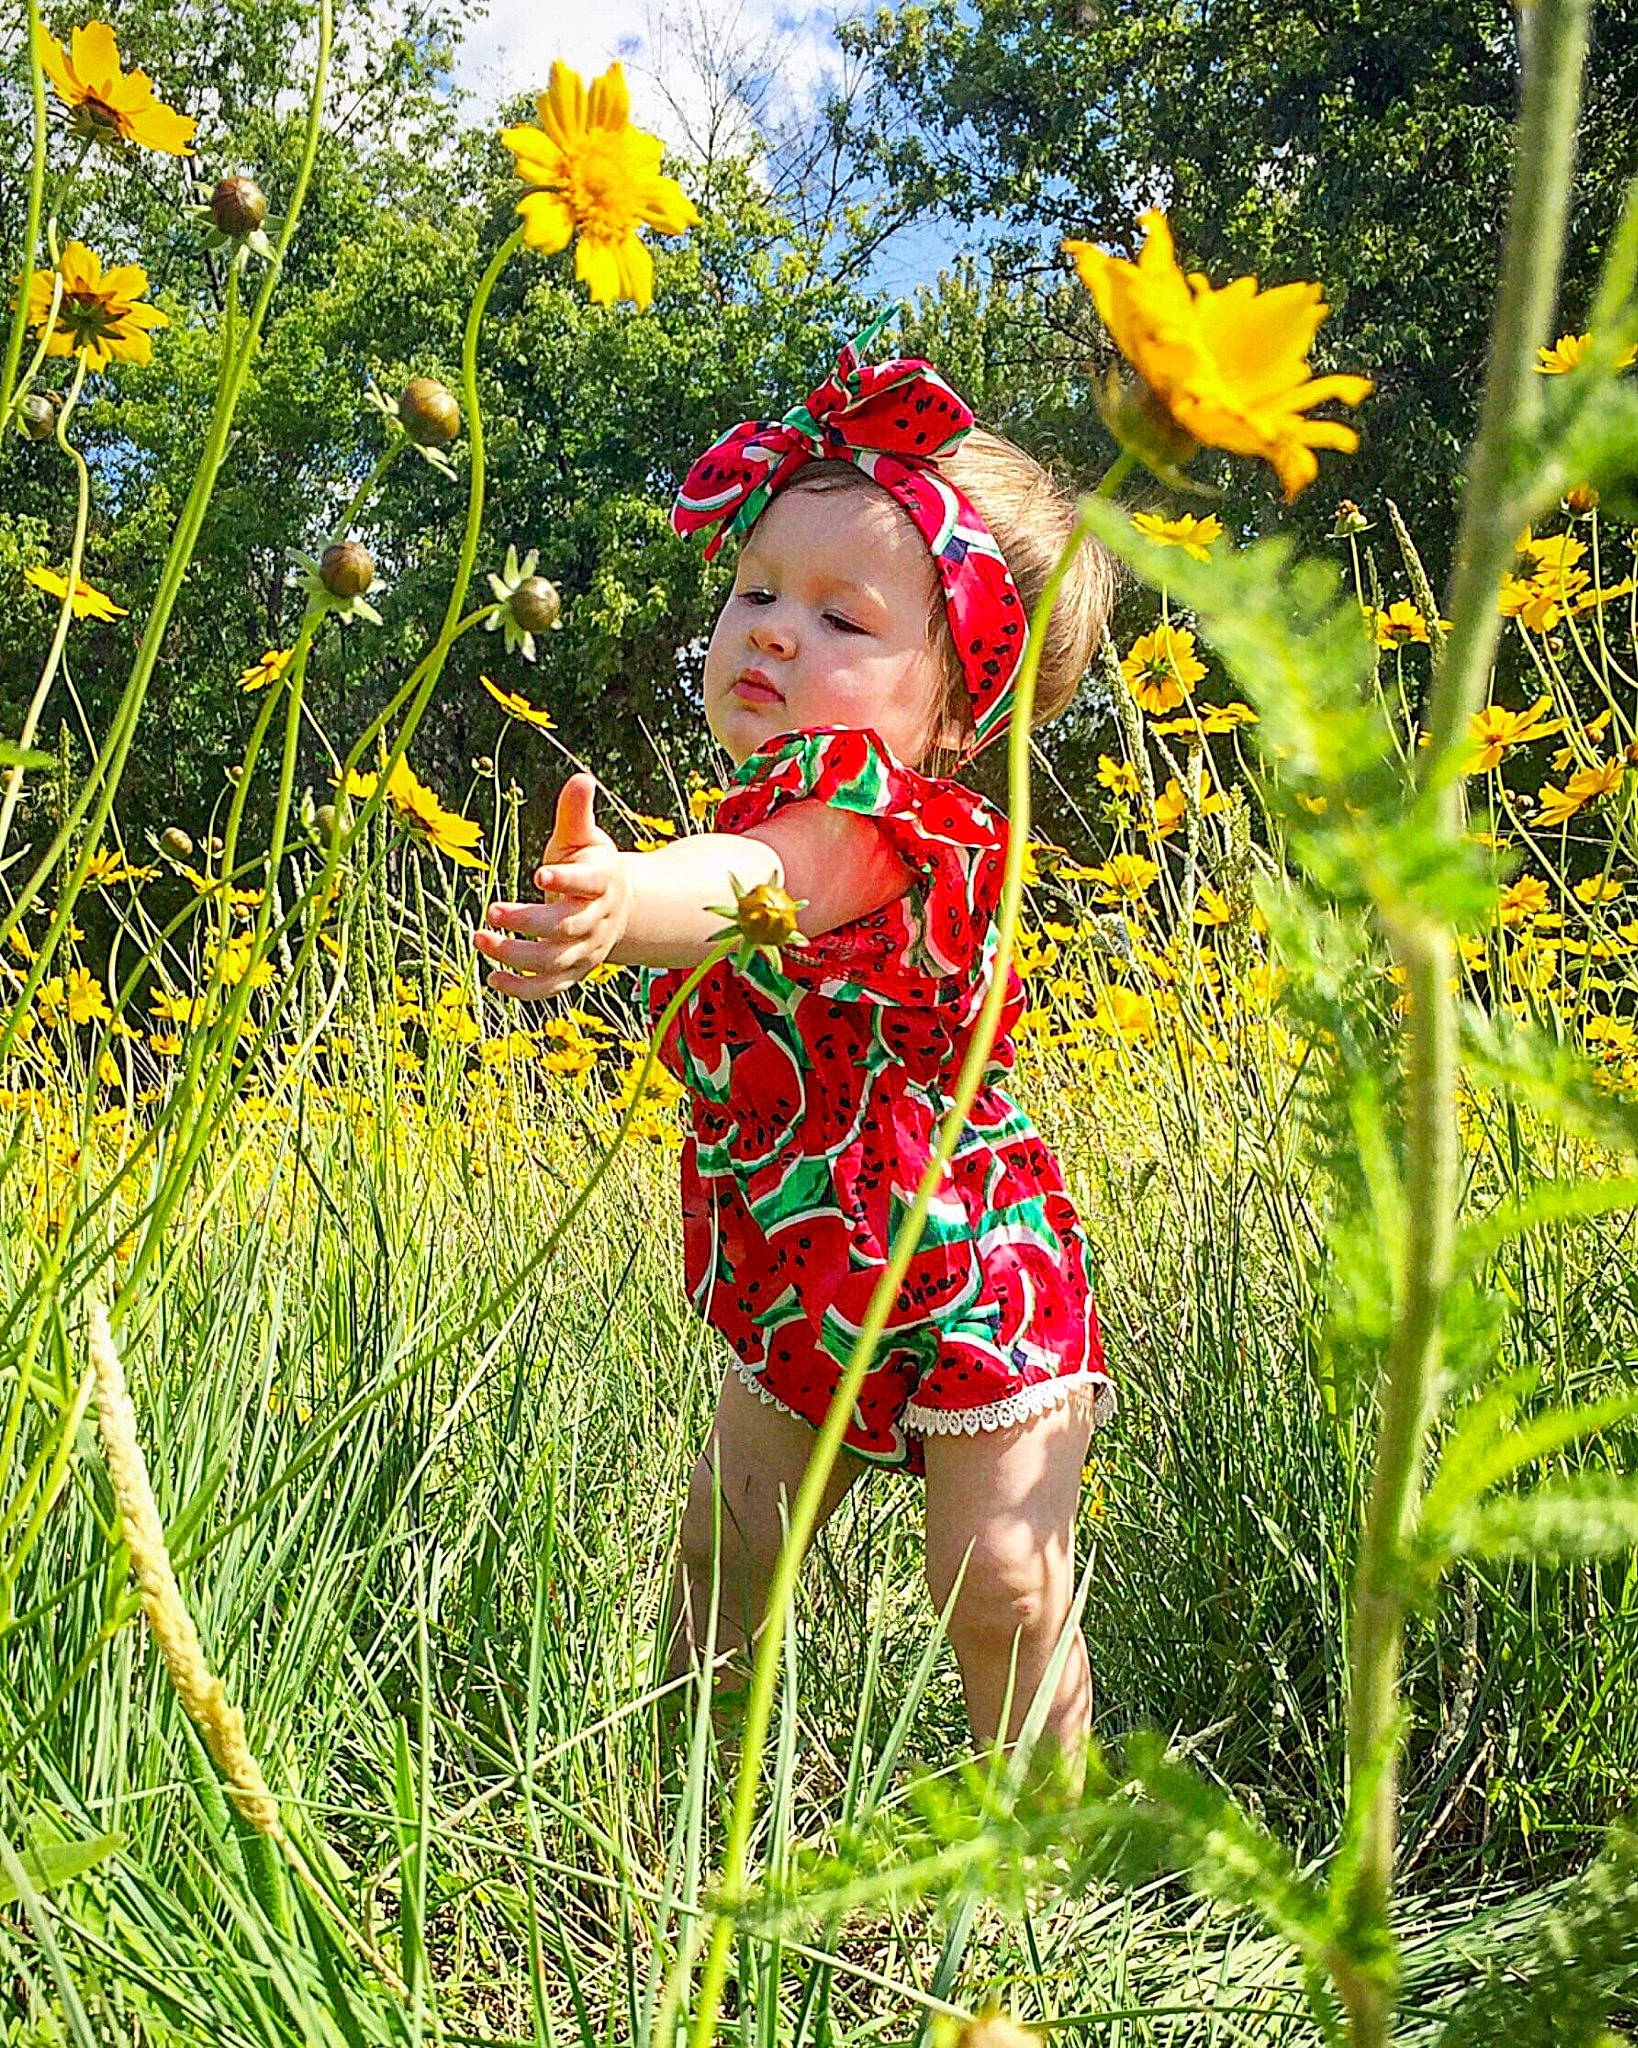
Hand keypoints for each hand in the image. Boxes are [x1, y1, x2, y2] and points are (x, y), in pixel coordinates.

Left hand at [475, 773, 630, 998]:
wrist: (619, 909)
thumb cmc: (590, 865)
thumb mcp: (584, 838)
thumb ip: (576, 813)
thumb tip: (581, 778)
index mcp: (603, 882)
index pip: (589, 882)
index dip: (567, 880)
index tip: (539, 873)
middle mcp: (597, 921)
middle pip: (567, 928)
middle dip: (530, 922)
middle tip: (491, 911)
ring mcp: (587, 951)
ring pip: (555, 961)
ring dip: (517, 956)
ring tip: (479, 939)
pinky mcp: (573, 973)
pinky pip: (550, 988)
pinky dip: (523, 989)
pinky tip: (492, 978)